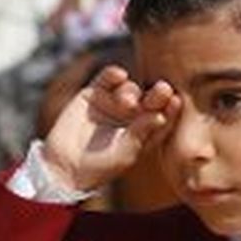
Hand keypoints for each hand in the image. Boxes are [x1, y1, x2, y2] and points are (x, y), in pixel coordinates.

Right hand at [41, 66, 179, 192]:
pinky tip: (119, 75)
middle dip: (157, 94)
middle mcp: (133, 116)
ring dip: (132, 91)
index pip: (163, 116)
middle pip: (150, 99)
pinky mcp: (94, 93)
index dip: (170, 109)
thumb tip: (160, 116)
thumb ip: (141, 133)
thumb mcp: (125, 152)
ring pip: (130, 89)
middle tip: (163, 89)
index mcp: (146, 132)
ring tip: (127, 102)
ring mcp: (114, 103)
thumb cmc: (100, 166)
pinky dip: (114, 75)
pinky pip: (107, 79)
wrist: (65, 166)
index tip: (175, 102)